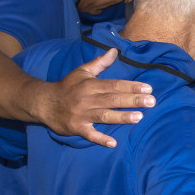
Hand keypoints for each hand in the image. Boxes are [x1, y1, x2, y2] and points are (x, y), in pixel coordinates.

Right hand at [36, 48, 155, 147]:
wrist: (43, 102)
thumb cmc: (67, 86)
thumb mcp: (82, 72)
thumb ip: (100, 63)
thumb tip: (115, 50)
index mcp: (90, 85)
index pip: (114, 85)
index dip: (131, 86)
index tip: (148, 88)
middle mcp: (87, 99)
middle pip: (112, 100)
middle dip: (132, 100)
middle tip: (151, 101)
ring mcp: (82, 114)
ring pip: (104, 116)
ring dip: (121, 117)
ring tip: (139, 117)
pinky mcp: (76, 128)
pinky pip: (89, 134)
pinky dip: (100, 139)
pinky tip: (113, 143)